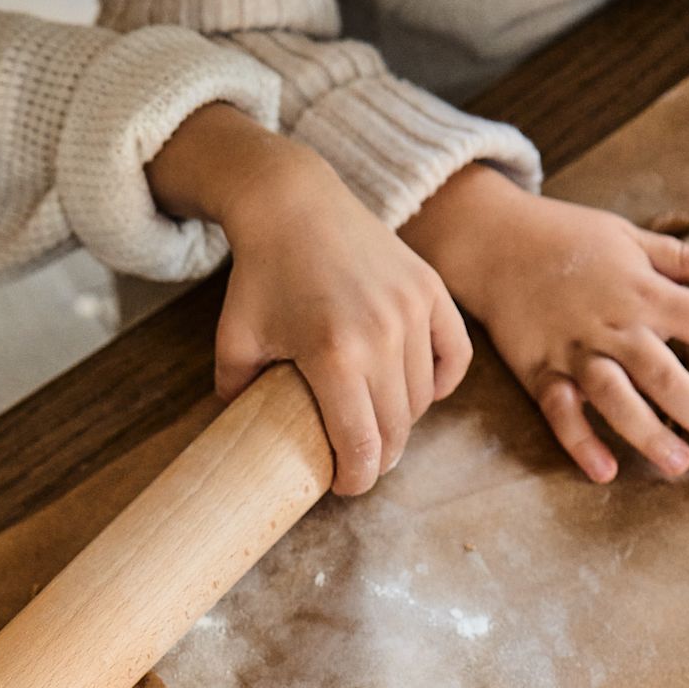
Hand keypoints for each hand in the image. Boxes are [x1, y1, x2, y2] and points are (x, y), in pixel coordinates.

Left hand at [148, 105, 470, 494]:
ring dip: (403, 422)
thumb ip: (238, 395)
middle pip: (396, 430)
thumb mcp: (234, 341)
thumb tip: (247, 435)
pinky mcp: (431, 290)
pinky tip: (419, 393)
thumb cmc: (260, 274)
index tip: (345, 486)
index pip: (362, 445)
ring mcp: (412, 310)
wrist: (292, 201)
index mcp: (333, 356)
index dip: (356, 478)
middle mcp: (381, 336)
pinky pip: (454, 356)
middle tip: (361, 462)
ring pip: (423, 399)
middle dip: (379, 458)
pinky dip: (441, 382)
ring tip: (380, 426)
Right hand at [400, 165, 688, 481]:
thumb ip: (682, 259)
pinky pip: (561, 412)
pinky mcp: (540, 371)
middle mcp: (613, 324)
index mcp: (643, 291)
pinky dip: (580, 442)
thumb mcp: (630, 237)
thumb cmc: (566, 237)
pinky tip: (605, 472)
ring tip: (680, 465)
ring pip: (616, 398)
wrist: (494, 241)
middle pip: (665, 374)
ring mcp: (575, 351)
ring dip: (647, 434)